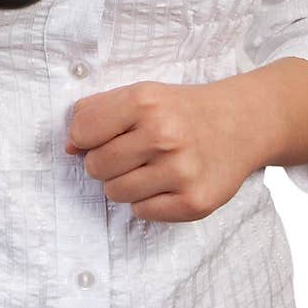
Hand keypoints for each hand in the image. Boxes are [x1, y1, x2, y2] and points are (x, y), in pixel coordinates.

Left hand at [64, 79, 261, 222]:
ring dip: (125, 183)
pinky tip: (166, 182)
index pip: (82, 131)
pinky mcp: (194, 202)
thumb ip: (97, 112)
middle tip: (131, 152)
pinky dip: (147, 201)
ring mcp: (181, 171)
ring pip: (116, 193)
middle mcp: (163, 135)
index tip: (101, 135)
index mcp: (145, 102)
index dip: (85, 137)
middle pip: (96, 167)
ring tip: (149, 166)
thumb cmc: (180, 110)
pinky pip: (142, 212)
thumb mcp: (141, 95)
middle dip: (105, 162)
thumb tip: (67, 147)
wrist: (240, 123)